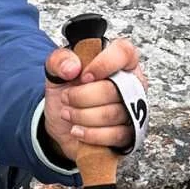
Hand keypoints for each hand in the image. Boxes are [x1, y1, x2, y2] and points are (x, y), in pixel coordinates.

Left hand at [41, 36, 145, 157]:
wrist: (62, 122)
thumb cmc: (68, 91)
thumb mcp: (55, 70)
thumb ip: (59, 60)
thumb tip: (72, 67)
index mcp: (119, 61)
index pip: (124, 53)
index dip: (104, 64)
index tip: (83, 76)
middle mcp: (131, 83)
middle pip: (114, 89)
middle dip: (81, 97)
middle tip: (66, 97)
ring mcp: (133, 109)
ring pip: (112, 114)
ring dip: (81, 116)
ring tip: (68, 113)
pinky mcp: (129, 133)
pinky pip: (114, 135)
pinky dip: (90, 134)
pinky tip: (78, 129)